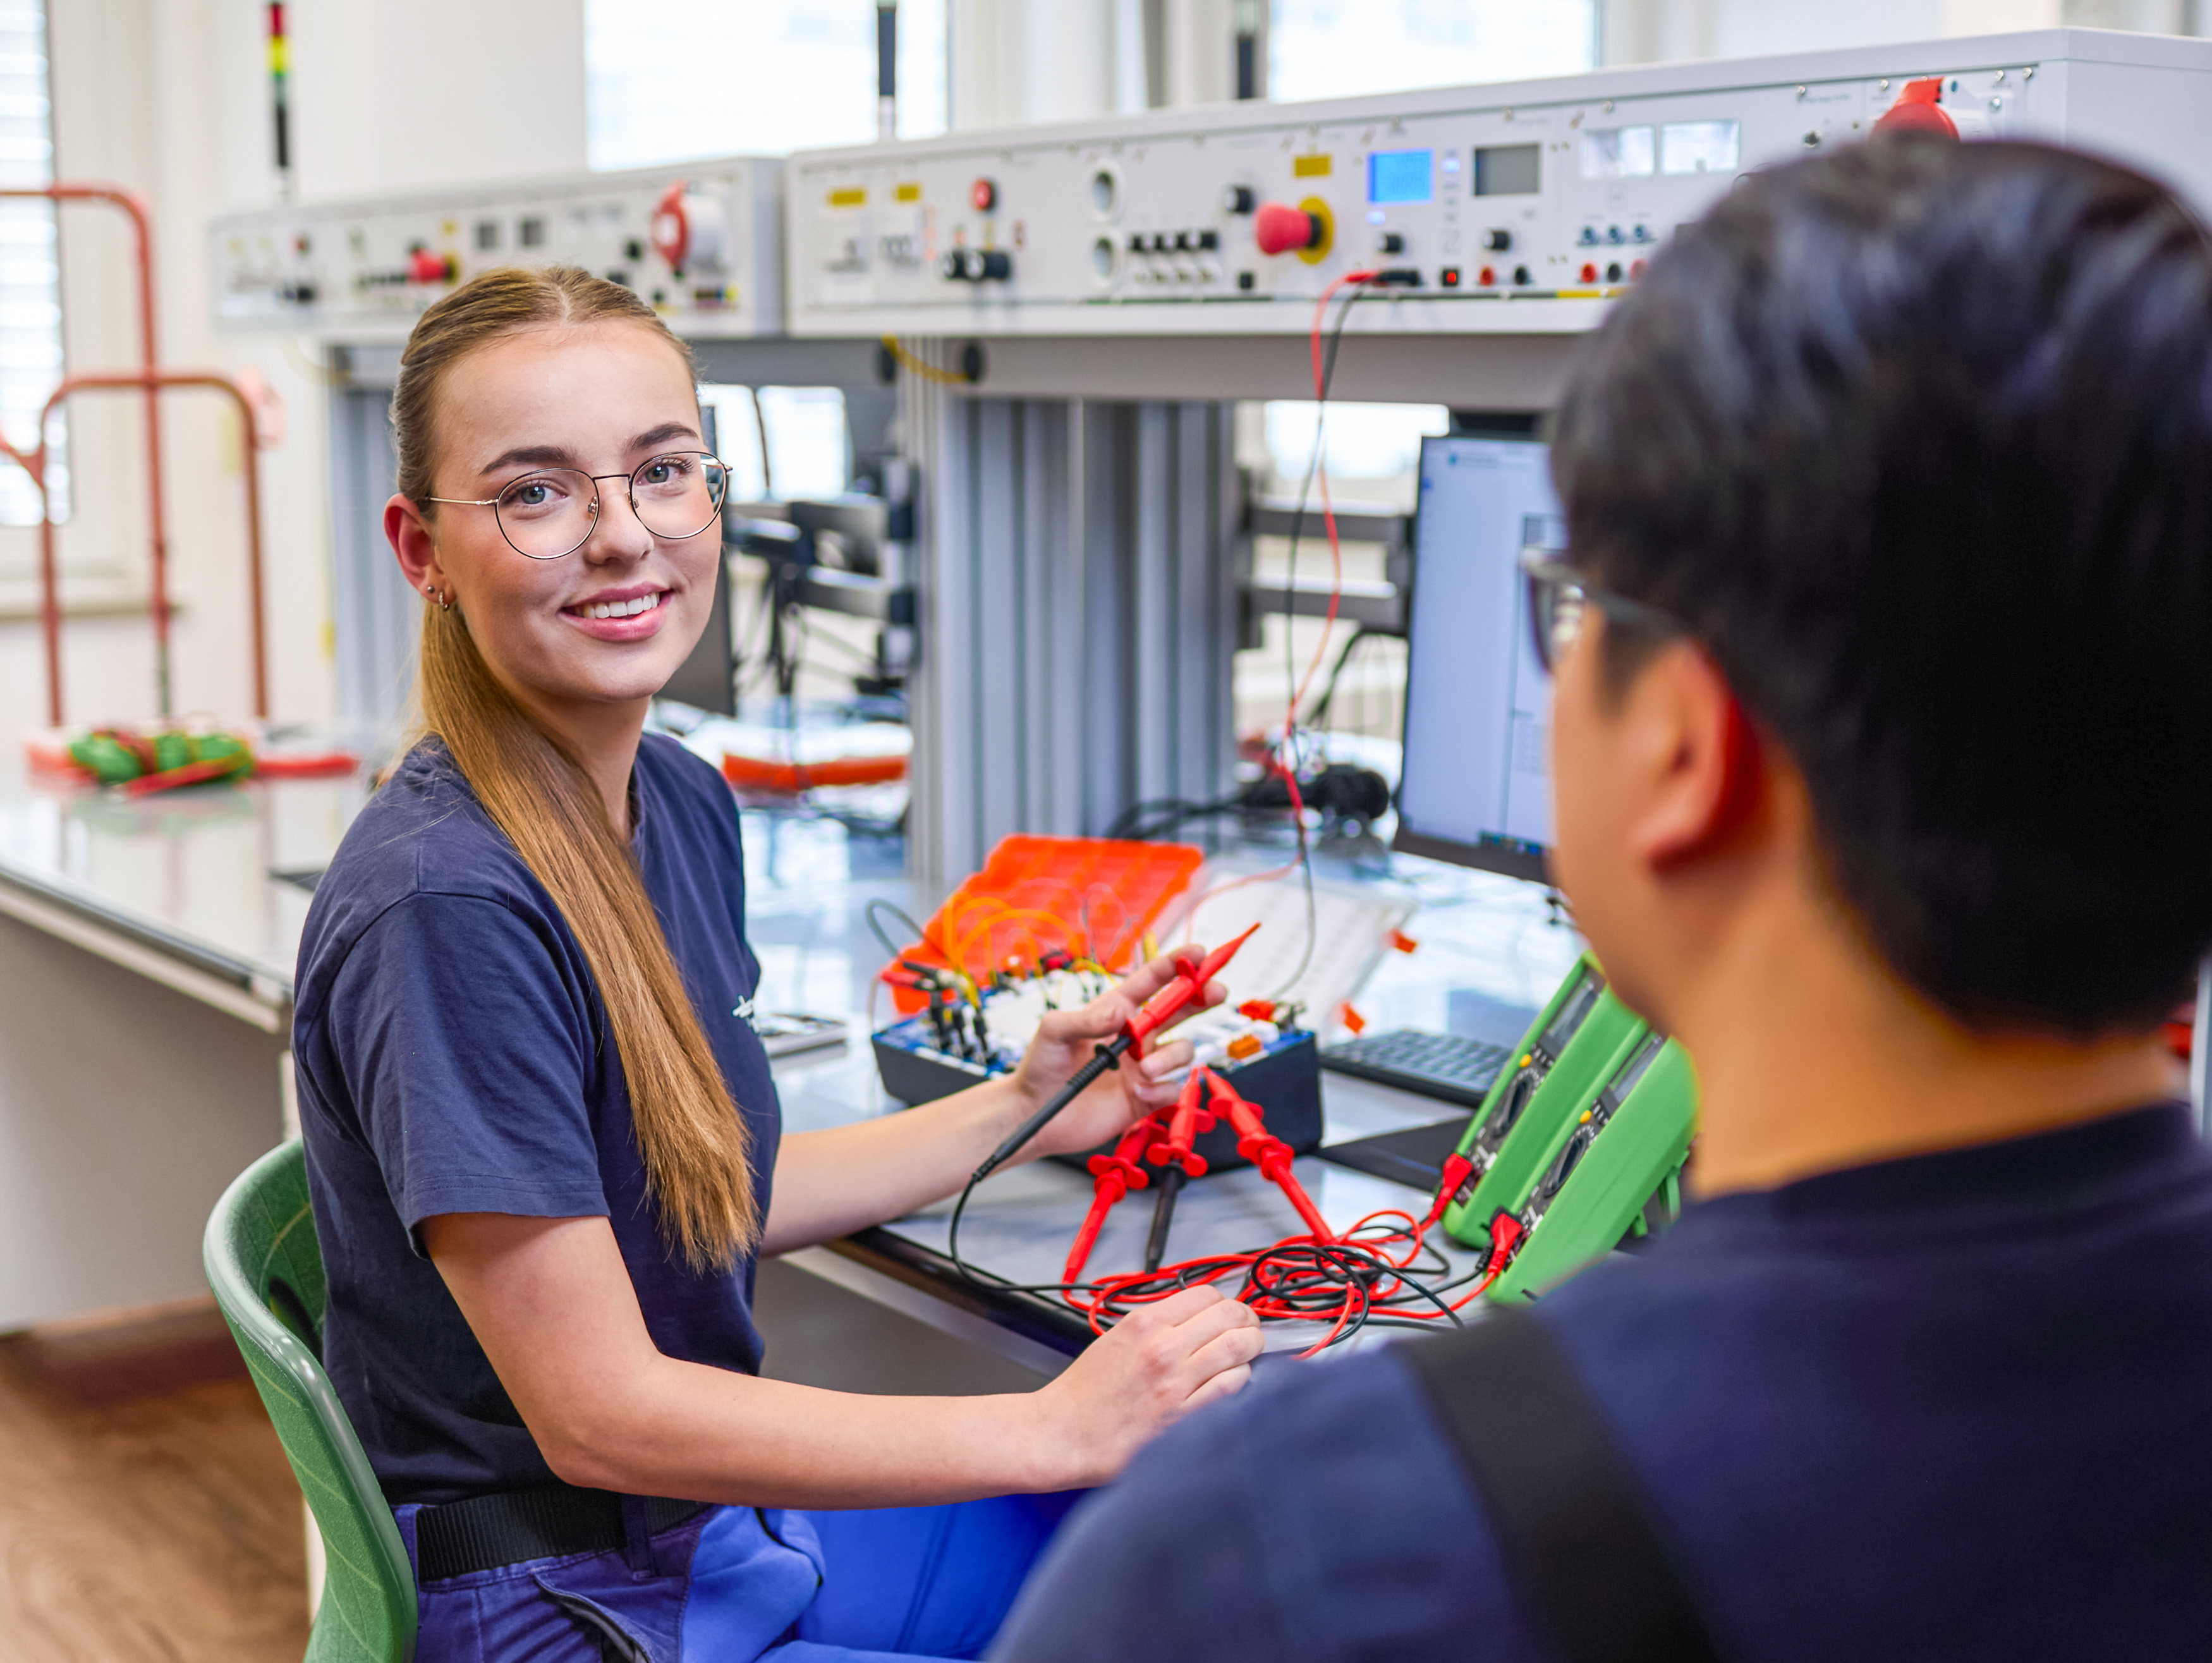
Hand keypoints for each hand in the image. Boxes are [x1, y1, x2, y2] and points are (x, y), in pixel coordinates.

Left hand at [1005, 948, 1229, 1159]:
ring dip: (1170, 1057)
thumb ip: (1084, 1019)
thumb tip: (1119, 1012)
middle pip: (1180, 1009)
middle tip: (1216, 991)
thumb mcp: (1053, 1032)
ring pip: (1182, 1050)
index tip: (1198, 953)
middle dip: (1202, 996)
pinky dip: (1162, 1089)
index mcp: (1115, 1012)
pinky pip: (1174, 1088)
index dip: (1176, 965)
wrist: (1036, 1116)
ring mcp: (1144, 1066)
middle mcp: (1135, 1036)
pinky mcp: (1147, 1096)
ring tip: (1145, 1070)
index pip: (1151, 982)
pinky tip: (1138, 1093)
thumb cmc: (1041, 1068)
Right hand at [1024, 1285, 1263, 1487]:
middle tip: (1249, 1330)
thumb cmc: (1085, 1393)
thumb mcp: (1117, 1338)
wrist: (1062, 1433)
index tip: (1229, 1313)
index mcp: (1145, 1323)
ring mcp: (1176, 1382)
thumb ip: (1156, 1325)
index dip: (1225, 1302)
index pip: (1207, 1295)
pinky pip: (1232, 1387)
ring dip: (1251, 1348)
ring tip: (1249, 1354)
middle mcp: (1163, 1347)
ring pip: (1238, 1348)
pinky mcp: (1184, 1416)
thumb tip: (1196, 1320)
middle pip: (1230, 1317)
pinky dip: (1242, 1379)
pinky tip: (1236, 1381)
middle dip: (1247, 1321)